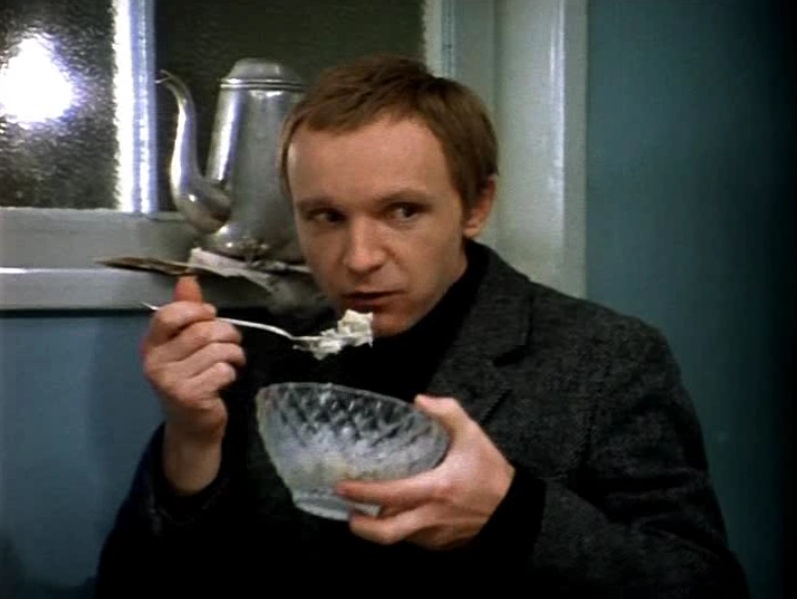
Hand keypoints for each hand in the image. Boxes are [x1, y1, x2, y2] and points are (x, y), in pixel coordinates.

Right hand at [141, 276, 245, 492]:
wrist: (192, 425)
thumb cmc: (191, 377)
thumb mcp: (185, 343)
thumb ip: (187, 311)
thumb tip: (188, 278)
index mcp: (151, 344)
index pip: (169, 315)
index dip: (196, 310)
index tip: (211, 315)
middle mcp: (155, 362)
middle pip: (202, 332)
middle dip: (227, 332)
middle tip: (232, 340)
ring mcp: (170, 381)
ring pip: (216, 350)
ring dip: (234, 353)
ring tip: (232, 360)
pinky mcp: (190, 396)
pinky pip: (222, 370)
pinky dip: (232, 371)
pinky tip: (227, 378)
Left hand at [336, 394, 514, 549]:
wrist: (515, 510)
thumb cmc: (491, 473)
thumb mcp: (472, 435)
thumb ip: (447, 412)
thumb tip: (419, 400)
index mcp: (435, 489)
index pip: (390, 494)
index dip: (362, 492)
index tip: (342, 486)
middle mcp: (430, 517)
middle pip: (386, 532)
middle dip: (360, 526)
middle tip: (347, 510)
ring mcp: (435, 535)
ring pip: (398, 537)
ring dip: (380, 526)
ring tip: (369, 511)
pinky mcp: (441, 544)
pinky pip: (413, 539)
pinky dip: (401, 528)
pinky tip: (398, 515)